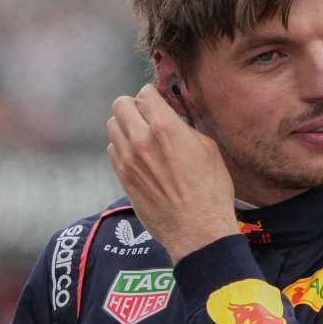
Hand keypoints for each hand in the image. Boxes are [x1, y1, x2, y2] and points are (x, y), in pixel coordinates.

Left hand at [106, 84, 237, 262]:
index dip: (153, 95)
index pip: (145, 93)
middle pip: (120, 105)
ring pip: (112, 126)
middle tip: (146, 116)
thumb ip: (185, 128)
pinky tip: (137, 156)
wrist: (197, 230)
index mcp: (165, 128)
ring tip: (140, 136)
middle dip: (133, 105)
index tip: (159, 103)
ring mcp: (128, 160)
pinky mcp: (123, 178)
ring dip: (125, 126)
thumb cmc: (210, 191)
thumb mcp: (208, 149)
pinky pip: (112, 150)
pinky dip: (121, 147)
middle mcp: (141, 140)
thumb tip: (173, 120)